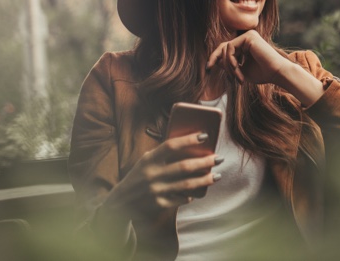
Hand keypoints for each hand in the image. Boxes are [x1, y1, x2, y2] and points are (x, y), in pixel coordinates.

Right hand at [102, 132, 221, 217]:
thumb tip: (191, 143)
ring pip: (187, 184)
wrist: (120, 203)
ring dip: (206, 179)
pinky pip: (182, 198)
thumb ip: (163, 154)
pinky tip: (199, 191)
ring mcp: (156, 191)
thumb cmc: (139, 176)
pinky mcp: (159, 204)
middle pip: (184, 166)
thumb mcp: (146, 162)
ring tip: (218, 175)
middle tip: (219, 157)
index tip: (205, 135)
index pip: (171, 145)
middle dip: (205, 162)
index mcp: (148, 160)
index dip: (188, 139)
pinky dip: (191, 194)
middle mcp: (152, 175)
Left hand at [206, 31, 324, 105]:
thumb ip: (229, 65)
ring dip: (229, 66)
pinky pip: (230, 47)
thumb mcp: (241, 70)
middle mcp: (247, 38)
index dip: (215, 58)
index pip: (226, 49)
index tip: (208, 68)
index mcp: (246, 44)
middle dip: (217, 60)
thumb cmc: (262, 73)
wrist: (277, 73)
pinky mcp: (248, 36)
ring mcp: (248, 35)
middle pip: (223, 46)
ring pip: (226, 49)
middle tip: (214, 71)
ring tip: (238, 77)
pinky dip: (231, 61)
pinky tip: (238, 69)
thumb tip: (216, 61)